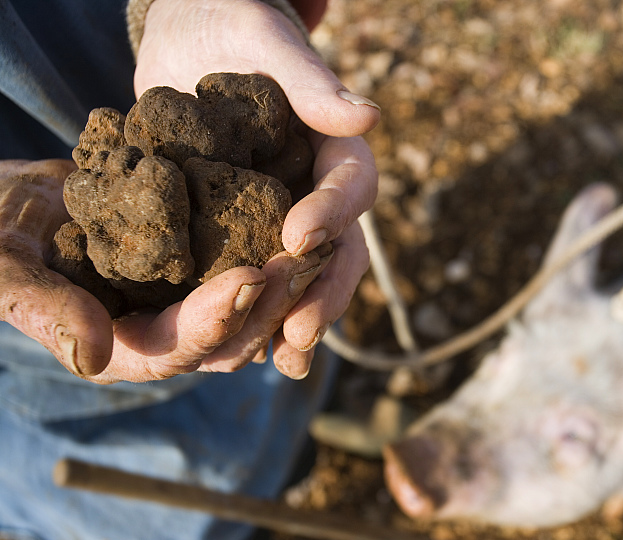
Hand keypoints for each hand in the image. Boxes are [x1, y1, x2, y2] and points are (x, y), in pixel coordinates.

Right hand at [0, 160, 278, 382]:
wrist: (9, 204)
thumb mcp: (3, 272)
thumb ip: (45, 311)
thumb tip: (92, 358)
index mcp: (124, 349)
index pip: (181, 347)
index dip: (217, 317)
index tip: (249, 275)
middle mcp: (167, 330)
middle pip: (233, 334)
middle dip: (270, 301)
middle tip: (304, 257)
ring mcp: (188, 298)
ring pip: (253, 303)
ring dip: (286, 276)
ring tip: (321, 235)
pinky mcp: (201, 263)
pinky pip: (246, 258)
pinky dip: (274, 241)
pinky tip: (305, 209)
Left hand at [135, 0, 379, 377]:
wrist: (189, 43)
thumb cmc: (229, 25)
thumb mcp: (264, 39)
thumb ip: (311, 80)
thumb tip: (370, 115)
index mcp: (336, 147)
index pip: (351, 185)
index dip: (332, 214)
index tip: (296, 238)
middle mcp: (321, 192)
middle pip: (341, 251)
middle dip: (322, 293)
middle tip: (297, 332)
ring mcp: (288, 218)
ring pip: (310, 280)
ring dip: (296, 321)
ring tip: (276, 361)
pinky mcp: (249, 235)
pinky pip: (265, 283)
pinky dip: (259, 318)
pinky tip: (242, 352)